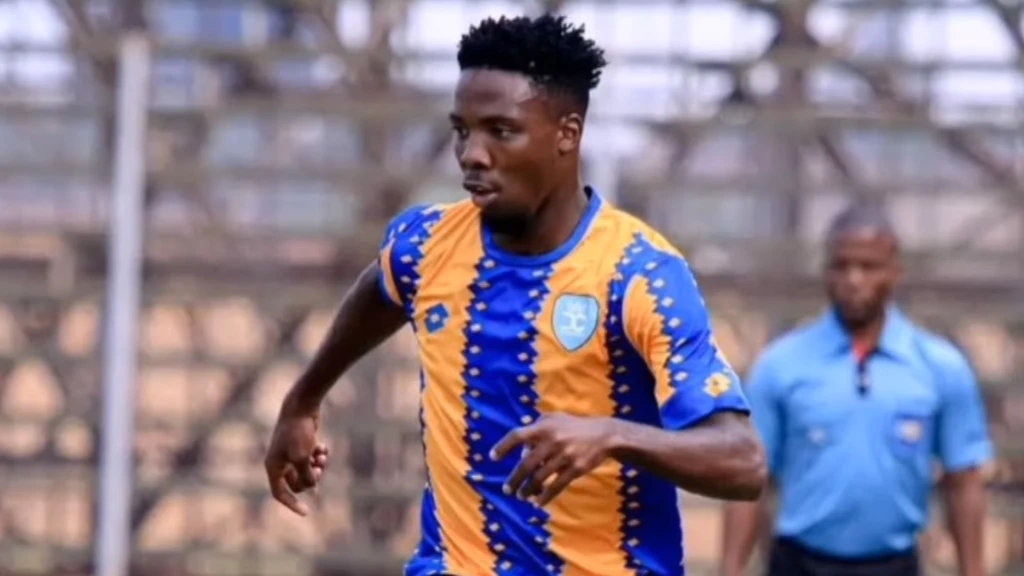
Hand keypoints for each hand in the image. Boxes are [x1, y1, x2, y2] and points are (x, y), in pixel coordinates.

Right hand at [264, 403, 328, 515]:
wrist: (301, 407)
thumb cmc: (298, 433)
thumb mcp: (302, 458)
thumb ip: (307, 477)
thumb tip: (313, 488)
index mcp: (273, 466)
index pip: (279, 493)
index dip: (291, 504)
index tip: (306, 513)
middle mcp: (280, 461)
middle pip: (297, 483)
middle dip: (310, 479)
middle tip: (319, 470)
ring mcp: (291, 453)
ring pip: (307, 471)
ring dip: (318, 467)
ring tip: (322, 457)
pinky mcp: (302, 445)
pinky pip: (312, 459)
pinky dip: (319, 456)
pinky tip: (323, 448)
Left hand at [490, 413, 617, 506]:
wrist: (604, 435)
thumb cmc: (574, 427)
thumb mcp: (555, 419)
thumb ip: (536, 428)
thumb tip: (521, 450)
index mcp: (544, 427)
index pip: (517, 435)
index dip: (503, 446)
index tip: (493, 457)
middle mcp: (552, 441)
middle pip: (526, 464)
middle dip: (514, 480)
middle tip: (507, 490)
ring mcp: (564, 456)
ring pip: (539, 478)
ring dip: (527, 490)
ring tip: (521, 496)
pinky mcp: (575, 469)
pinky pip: (556, 487)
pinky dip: (545, 497)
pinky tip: (538, 503)